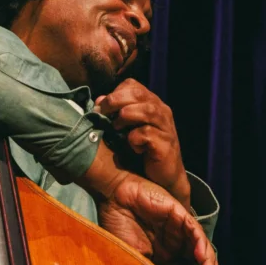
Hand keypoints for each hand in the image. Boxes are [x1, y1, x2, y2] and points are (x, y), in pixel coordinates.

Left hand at [94, 78, 190, 209]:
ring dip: (125, 117)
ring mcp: (165, 127)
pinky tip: (134, 147)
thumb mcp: (128, 129)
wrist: (165, 178)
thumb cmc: (144, 151)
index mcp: (151, 103)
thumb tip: (99, 101)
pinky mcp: (166, 145)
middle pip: (138, 93)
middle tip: (103, 113)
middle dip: (115, 100)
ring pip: (146, 110)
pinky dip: (135, 138)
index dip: (115, 92)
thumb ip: (116, 113)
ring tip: (116, 128)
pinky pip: (147, 134)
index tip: (102, 106)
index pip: (133, 85)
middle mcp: (161, 111)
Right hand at [97, 171, 218, 264]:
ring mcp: (178, 229)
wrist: (112, 198)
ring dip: (207, 264)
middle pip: (197, 263)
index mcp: (163, 256)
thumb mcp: (134, 256)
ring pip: (201, 248)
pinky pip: (195, 230)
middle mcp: (174, 243)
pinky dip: (200, 243)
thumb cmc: (118, 226)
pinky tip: (200, 256)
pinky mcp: (179, 214)